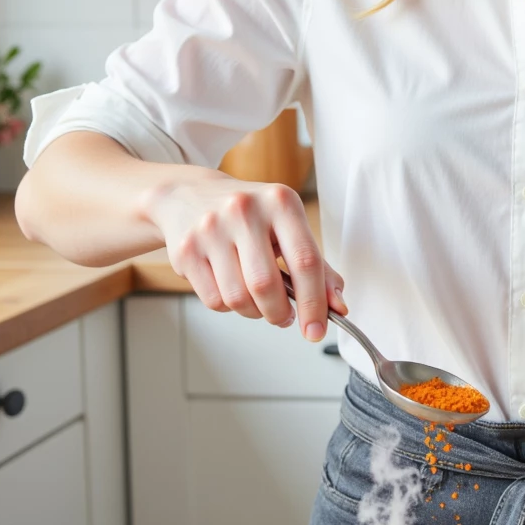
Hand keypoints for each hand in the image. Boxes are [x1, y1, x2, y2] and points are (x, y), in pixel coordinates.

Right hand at [144, 172, 346, 339]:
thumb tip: (338, 307)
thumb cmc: (250, 216)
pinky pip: (214, 300)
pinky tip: (231, 286)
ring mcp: (210, 228)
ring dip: (253, 312)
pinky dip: (228, 306)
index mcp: (280, 202)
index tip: (316, 329)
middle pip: (266, 285)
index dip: (314, 302)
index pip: (305, 260)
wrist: (190, 195)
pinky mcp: (186, 249)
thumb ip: (318, 267)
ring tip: (257, 299)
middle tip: (283, 316)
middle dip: (279, 313)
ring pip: (237, 298)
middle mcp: (244, 210)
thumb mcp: (288, 227)